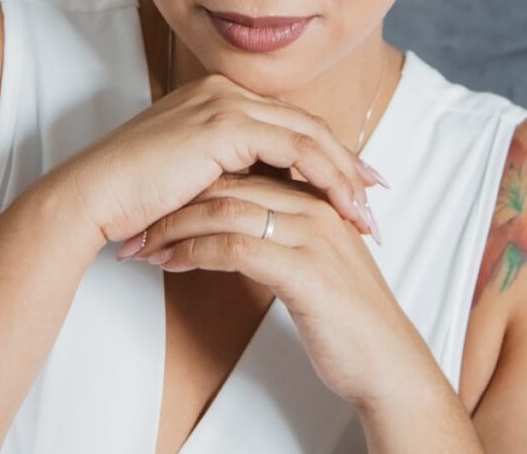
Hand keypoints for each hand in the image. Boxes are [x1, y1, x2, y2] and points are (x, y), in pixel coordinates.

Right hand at [60, 74, 376, 247]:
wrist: (91, 197)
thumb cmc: (132, 197)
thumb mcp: (191, 176)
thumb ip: (227, 171)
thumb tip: (265, 193)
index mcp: (216, 96)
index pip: (286, 122)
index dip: (326, 152)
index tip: (356, 182)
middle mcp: (224, 89)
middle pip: (304, 123)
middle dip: (347, 162)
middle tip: (377, 195)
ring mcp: (224, 102)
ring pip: (307, 132)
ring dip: (344, 173)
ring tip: (366, 211)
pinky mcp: (224, 123)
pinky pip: (294, 147)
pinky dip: (325, 174)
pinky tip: (342, 203)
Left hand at [125, 171, 421, 409]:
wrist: (387, 360)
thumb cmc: (347, 313)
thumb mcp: (314, 255)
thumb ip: (284, 227)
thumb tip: (234, 217)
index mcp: (317, 193)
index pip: (245, 166)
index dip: (196, 180)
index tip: (159, 198)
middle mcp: (315, 204)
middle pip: (231, 182)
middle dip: (177, 199)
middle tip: (138, 218)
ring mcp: (312, 234)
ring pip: (228, 209)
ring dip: (177, 226)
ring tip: (145, 243)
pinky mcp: (305, 270)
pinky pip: (237, 248)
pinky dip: (195, 252)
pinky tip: (171, 262)